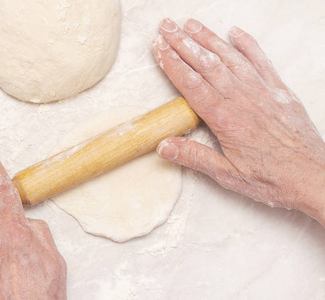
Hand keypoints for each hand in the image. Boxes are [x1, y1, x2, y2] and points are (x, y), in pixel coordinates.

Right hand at [153, 19, 324, 224]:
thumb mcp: (227, 175)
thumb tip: (163, 146)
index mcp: (225, 119)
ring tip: (190, 25)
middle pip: (206, 64)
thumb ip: (194, 157)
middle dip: (183, 43)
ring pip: (230, 58)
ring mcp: (262, 91)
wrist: (313, 176)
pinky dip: (247, 45)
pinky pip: (261, 61)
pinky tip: (235, 33)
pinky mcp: (279, 91)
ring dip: (208, 38)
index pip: (191, 84)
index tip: (158, 47)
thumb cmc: (271, 178)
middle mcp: (242, 99)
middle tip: (166, 26)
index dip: (172, 63)